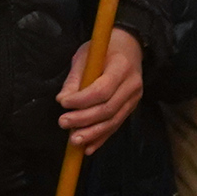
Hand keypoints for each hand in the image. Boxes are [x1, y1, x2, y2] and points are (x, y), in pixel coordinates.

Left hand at [57, 26, 146, 152]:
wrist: (130, 47)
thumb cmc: (104, 49)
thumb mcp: (86, 55)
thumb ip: (75, 78)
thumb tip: (62, 100)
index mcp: (121, 67)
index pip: (102, 89)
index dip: (82, 100)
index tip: (63, 103)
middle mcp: (132, 85)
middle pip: (108, 109)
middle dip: (83, 119)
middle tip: (62, 122)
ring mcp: (134, 99)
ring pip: (113, 121)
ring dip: (92, 133)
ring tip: (73, 140)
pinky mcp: (131, 108)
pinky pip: (116, 126)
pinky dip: (101, 138)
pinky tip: (88, 148)